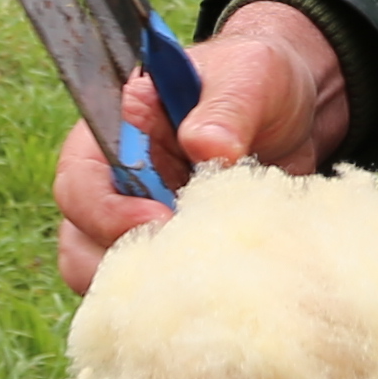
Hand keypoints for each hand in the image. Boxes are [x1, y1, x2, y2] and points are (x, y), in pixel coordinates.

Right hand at [50, 7, 347, 294]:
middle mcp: (114, 184)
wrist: (298, 110)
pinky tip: (222, 292)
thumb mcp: (249, 75)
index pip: (79, 182)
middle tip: (186, 265)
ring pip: (110, 279)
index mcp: (114, 131)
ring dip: (149, 290)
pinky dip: (181, 302)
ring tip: (206, 281)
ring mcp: (140, 225)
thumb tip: (207, 146)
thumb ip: (226, 106)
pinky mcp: (174, 255)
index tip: (162, 221)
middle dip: (125, 264)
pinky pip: (155, 295)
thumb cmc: (258, 79)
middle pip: (81, 243)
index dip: (107, 212)